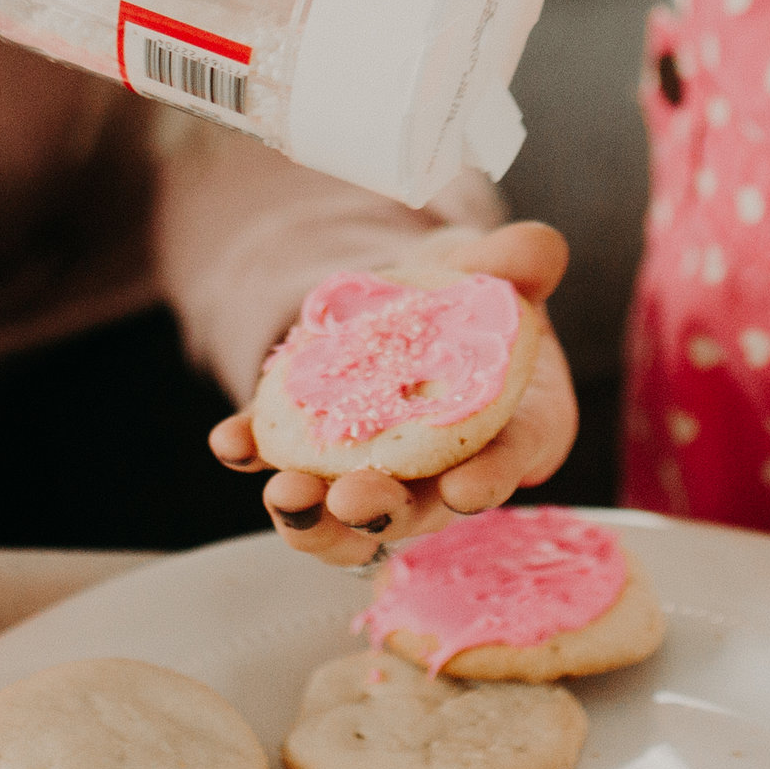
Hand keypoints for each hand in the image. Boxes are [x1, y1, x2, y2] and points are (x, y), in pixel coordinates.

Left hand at [206, 222, 578, 568]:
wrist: (413, 293)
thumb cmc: (475, 292)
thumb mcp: (497, 268)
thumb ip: (518, 262)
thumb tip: (537, 250)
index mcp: (513, 431)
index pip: (505, 464)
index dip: (486, 482)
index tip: (463, 489)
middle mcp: (445, 469)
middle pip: (420, 510)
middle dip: (383, 512)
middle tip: (350, 500)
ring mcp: (379, 469)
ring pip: (349, 517)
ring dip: (314, 518)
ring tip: (284, 495)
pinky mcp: (318, 449)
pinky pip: (287, 459)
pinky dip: (256, 453)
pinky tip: (231, 441)